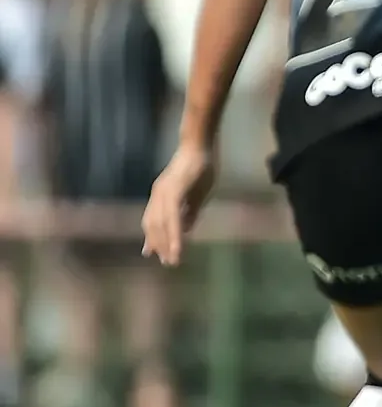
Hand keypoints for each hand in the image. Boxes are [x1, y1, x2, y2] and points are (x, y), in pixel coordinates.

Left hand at [141, 143, 217, 266]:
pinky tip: (178, 246)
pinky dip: (174, 234)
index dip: (153, 237)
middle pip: (154, 225)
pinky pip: (172, 218)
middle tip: (168, 262)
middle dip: (160, 245)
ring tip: (173, 260)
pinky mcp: (174, 192)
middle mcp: (158, 195)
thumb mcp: (197, 192)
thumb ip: (191, 210)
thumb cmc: (202, 165)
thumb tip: (186, 228)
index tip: (153, 254)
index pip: (154, 220)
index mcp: (162, 194)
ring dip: (166, 244)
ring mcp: (164, 193)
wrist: (200, 144)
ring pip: (161, 224)